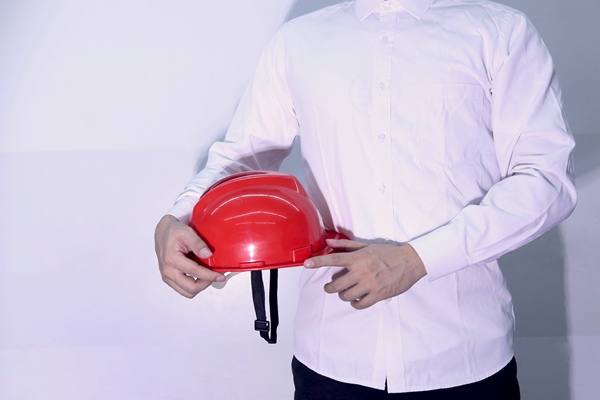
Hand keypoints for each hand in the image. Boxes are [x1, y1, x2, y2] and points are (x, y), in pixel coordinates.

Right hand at [154, 214, 224, 297]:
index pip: (194, 272)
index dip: (209, 275)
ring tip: (207, 277)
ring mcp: (167, 276)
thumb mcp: (187, 232)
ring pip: (186, 292)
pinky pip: (182, 289)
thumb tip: (208, 254)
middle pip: (190, 288)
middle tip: (214, 276)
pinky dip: (192, 286)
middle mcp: (167, 270)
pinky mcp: (168, 279)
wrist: (163, 233)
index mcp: (172, 259)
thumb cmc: (174, 232)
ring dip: (199, 287)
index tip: (220, 276)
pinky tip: (199, 277)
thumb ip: (197, 244)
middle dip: (205, 284)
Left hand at [304, 239, 426, 309]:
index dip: (318, 262)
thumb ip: (346, 245)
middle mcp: (362, 272)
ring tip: (346, 292)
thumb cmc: (387, 253)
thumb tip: (329, 243)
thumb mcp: (366, 246)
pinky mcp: (378, 295)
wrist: (409, 262)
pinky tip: (356, 300)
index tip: (306, 264)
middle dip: (330, 287)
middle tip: (330, 287)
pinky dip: (355, 303)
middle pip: (336, 285)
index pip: (334, 259)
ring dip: (343, 296)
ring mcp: (370, 284)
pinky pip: (360, 304)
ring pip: (346, 296)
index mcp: (358, 258)